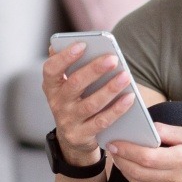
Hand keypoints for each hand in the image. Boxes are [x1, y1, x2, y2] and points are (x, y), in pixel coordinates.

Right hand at [42, 42, 137, 164]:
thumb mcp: (66, 86)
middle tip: (113, 59)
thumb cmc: (74, 102)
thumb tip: (78, 43)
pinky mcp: (81, 135)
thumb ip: (70, 66)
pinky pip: (102, 121)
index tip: (83, 45)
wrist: (73, 138)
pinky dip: (117, 109)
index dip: (65, 57)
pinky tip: (130, 98)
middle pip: (75, 84)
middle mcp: (57, 103)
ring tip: (126, 76)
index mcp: (52, 86)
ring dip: (110, 89)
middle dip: (94, 70)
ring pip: (91, 104)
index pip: (51, 69)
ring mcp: (68, 121)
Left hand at [105, 124, 181, 181]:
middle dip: (121, 161)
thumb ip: (167, 131)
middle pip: (140, 173)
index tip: (114, 143)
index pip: (146, 157)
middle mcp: (179, 179)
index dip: (127, 150)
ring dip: (126, 172)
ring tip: (119, 159)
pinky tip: (132, 171)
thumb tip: (145, 127)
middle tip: (112, 149)